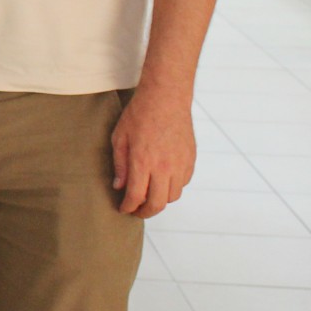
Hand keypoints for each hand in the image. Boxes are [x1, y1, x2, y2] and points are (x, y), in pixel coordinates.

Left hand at [111, 87, 195, 217]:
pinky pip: (183, 183)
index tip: (123, 209)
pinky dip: (172, 187)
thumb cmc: (139, 115)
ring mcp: (180, 164)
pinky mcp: (191, 160)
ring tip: (148, 195)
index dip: (128, 207)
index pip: (136, 196)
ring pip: (173, 196)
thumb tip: (119, 187)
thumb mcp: (119, 138)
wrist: (166, 98)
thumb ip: (120, 165)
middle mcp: (164, 167)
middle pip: (158, 204)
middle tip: (136, 211)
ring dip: (160, 200)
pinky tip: (162, 181)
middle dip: (145, 212)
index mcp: (143, 162)